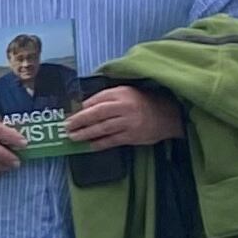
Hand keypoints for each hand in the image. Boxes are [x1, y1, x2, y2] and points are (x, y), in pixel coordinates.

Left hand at [66, 85, 182, 150]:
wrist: (170, 114)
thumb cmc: (145, 102)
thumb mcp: (127, 92)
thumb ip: (107, 98)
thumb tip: (84, 107)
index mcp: (121, 93)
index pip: (96, 100)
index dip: (81, 109)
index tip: (70, 115)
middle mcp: (124, 106)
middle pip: (96, 114)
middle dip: (79, 121)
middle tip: (67, 127)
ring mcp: (129, 122)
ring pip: (102, 128)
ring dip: (86, 134)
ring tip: (74, 137)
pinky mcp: (133, 136)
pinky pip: (112, 140)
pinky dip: (100, 143)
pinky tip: (90, 145)